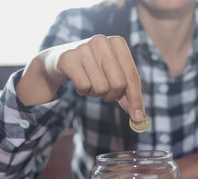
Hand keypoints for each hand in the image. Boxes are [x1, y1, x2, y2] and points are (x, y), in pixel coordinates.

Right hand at [16, 35, 143, 120]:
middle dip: (112, 95)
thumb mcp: (113, 76)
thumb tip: (137, 114)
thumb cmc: (93, 69)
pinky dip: (83, 91)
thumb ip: (127, 93)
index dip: (136, 99)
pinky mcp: (69, 58)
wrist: (60, 60)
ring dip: (96, 93)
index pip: (132, 76)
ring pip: (101, 87)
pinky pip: (84, 86)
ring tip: (90, 83)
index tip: (137, 117)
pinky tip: (79, 82)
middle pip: (119, 84)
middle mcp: (102, 42)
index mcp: (118, 43)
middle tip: (105, 93)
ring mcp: (84, 48)